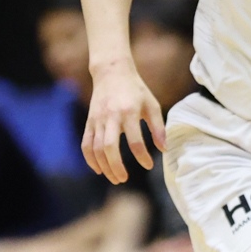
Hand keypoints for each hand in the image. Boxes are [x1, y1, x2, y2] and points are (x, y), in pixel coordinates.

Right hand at [81, 58, 166, 183]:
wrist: (111, 72)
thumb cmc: (135, 89)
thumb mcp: (151, 104)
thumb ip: (158, 127)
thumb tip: (164, 149)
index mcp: (129, 112)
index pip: (134, 140)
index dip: (142, 156)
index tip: (149, 165)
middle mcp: (111, 116)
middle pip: (110, 147)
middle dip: (116, 166)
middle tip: (124, 179)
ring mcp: (97, 119)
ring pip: (96, 148)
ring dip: (104, 166)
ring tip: (115, 178)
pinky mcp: (89, 121)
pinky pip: (86, 143)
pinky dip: (90, 159)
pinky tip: (99, 170)